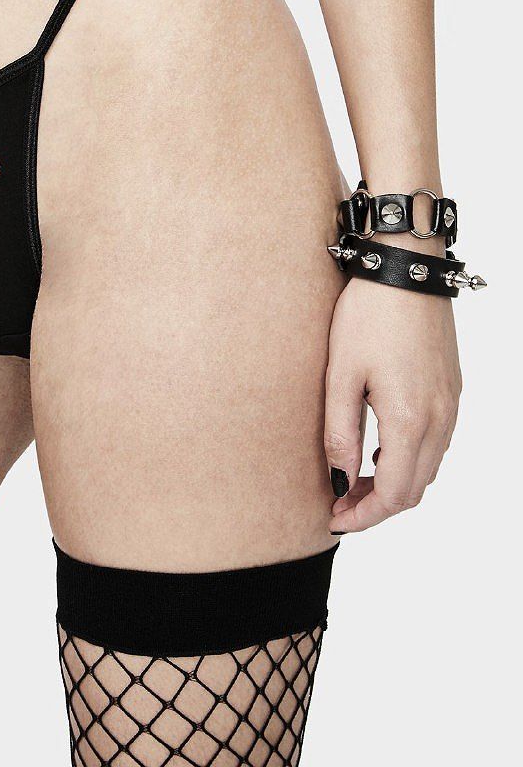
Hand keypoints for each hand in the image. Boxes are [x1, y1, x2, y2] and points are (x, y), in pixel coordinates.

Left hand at [324, 272, 461, 532]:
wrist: (405, 268)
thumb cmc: (368, 314)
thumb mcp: (341, 374)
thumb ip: (340, 432)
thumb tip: (340, 478)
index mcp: (410, 420)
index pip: (395, 494)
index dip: (364, 515)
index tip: (335, 518)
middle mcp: (440, 418)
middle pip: (415, 488)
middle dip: (378, 504)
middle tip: (340, 503)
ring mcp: (451, 403)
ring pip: (428, 466)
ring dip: (395, 481)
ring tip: (355, 477)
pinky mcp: (451, 387)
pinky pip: (437, 440)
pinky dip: (410, 457)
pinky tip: (380, 447)